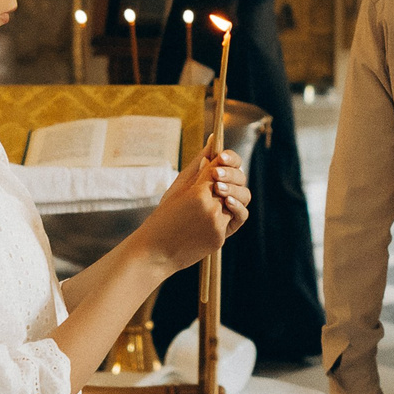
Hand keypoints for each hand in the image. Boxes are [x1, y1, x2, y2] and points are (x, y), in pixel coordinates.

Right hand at [135, 150, 248, 271]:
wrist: (155, 252)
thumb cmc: (164, 216)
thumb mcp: (177, 187)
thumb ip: (198, 165)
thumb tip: (213, 141)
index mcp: (197, 192)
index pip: (219, 166)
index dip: (222, 160)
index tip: (219, 160)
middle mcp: (210, 208)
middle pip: (235, 183)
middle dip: (230, 177)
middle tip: (219, 179)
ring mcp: (217, 224)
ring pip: (238, 201)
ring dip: (231, 196)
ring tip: (218, 196)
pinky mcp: (220, 237)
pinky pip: (233, 219)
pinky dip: (228, 213)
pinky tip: (215, 212)